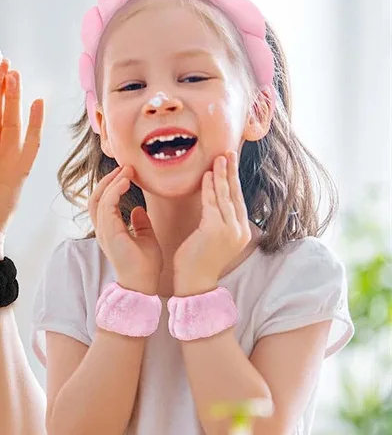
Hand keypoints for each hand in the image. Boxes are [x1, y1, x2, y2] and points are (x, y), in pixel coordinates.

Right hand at [89, 164, 161, 294]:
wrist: (144, 285)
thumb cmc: (145, 266)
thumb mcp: (147, 238)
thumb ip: (141, 223)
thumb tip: (139, 209)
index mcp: (110, 230)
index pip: (104, 202)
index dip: (113, 185)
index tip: (127, 173)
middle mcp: (103, 229)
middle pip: (96, 197)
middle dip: (108, 180)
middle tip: (125, 167)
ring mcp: (104, 231)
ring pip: (98, 198)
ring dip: (111, 182)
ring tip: (126, 170)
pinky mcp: (109, 232)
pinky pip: (106, 205)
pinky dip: (114, 191)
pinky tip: (125, 182)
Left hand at [174, 152, 250, 295]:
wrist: (194, 282)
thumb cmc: (197, 260)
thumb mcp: (210, 236)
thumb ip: (214, 219)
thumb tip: (212, 201)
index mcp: (240, 232)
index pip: (237, 200)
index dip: (233, 179)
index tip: (230, 162)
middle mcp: (239, 231)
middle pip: (235, 194)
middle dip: (231, 172)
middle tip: (228, 152)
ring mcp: (230, 231)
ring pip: (226, 197)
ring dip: (222, 175)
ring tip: (218, 158)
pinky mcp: (216, 231)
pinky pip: (213, 204)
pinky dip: (211, 188)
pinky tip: (208, 176)